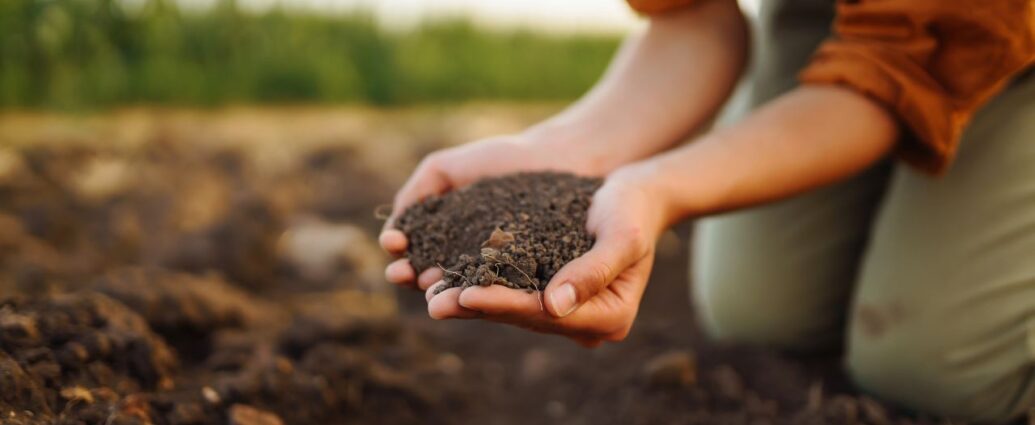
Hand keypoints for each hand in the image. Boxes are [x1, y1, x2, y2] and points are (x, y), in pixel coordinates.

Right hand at [380, 134, 596, 290]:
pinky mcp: (525, 279)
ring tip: (428, 287)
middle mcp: (467, 259)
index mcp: (446, 237)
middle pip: (431, 275)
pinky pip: (501, 288)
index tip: (393, 244)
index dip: (400, 252)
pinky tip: (467, 289)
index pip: (414, 251)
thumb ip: (418, 191)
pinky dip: (482, 292)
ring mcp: (496, 272)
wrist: (557, 158)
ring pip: (461, 287)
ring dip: (440, 290)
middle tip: (401, 273)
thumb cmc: (502, 160)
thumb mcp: (447, 168)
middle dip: (412, 276)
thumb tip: (393, 230)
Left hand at [424, 165, 668, 346]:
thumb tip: (554, 305)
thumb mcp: (622, 235)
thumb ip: (593, 270)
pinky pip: (510, 293)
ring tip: (429, 294)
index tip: (466, 295)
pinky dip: (479, 285)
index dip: (504, 305)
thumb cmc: (633, 210)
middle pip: (524, 317)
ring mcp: (567, 312)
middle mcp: (587, 323)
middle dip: (477, 308)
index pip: (546, 315)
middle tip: (433, 303)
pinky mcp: (550, 293)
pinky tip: (445, 279)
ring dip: (469, 301)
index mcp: (610, 317)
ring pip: (511, 309)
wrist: (636, 196)